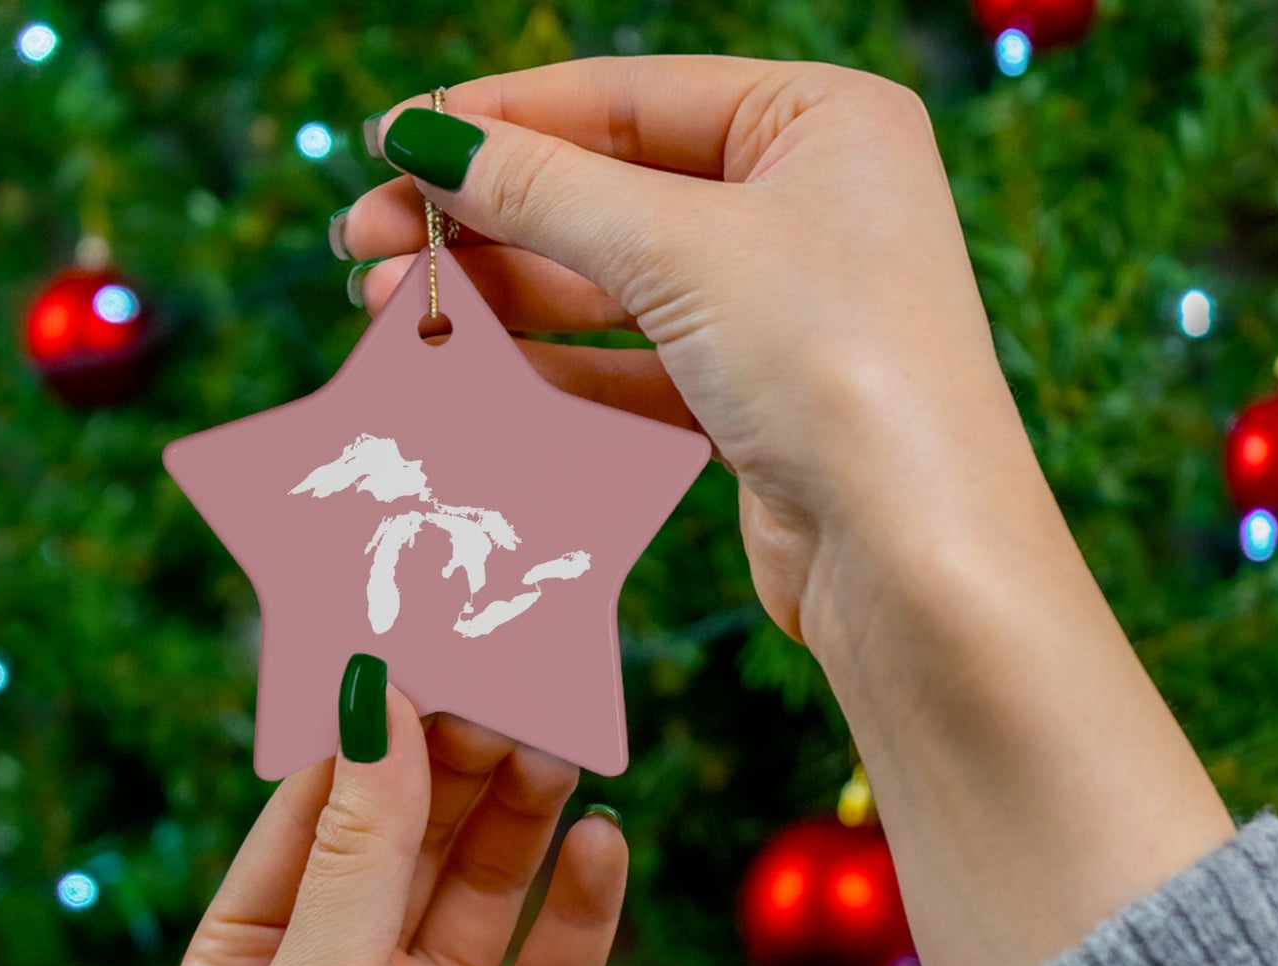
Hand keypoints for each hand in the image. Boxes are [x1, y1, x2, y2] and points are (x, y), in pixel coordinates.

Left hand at [171, 682, 626, 965]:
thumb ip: (358, 848)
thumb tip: (373, 698)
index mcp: (258, 958)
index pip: (319, 809)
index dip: (373, 730)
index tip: (429, 646)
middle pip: (413, 835)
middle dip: (459, 762)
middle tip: (516, 686)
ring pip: (488, 885)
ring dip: (523, 816)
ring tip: (561, 747)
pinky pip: (555, 965)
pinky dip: (583, 905)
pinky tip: (605, 845)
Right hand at [340, 56, 1034, 645]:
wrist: (912, 557)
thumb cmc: (835, 366)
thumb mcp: (681, 249)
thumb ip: (545, 190)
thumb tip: (425, 139)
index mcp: (821, 121)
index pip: (627, 97)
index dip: (499, 119)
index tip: (390, 142)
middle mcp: (808, 205)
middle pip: (610, 191)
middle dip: (485, 218)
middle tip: (365, 241)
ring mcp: (782, 308)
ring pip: (614, 284)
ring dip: (503, 296)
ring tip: (391, 309)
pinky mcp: (756, 399)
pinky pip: (635, 364)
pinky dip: (554, 365)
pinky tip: (472, 369)